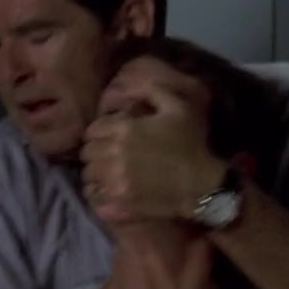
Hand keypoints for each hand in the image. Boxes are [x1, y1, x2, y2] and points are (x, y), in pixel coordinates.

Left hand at [81, 62, 226, 222]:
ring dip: (95, 172)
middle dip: (96, 152)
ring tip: (107, 173)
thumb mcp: (178, 106)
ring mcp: (115, 180)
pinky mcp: (119, 201)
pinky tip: (107, 190)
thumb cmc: (190, 144)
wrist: (202, 184)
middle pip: (87, 153)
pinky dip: (96, 193)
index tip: (109, 137)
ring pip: (87, 174)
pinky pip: (93, 196)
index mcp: (124, 129)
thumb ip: (151, 90)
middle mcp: (114, 153)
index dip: (100, 133)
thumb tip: (128, 87)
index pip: (92, 130)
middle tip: (108, 156)